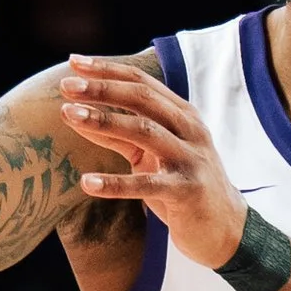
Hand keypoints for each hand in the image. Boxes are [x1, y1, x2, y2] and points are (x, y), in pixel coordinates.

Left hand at [56, 56, 245, 263]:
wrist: (225, 228)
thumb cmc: (181, 185)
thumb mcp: (152, 155)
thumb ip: (120, 135)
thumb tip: (77, 114)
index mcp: (182, 115)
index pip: (142, 82)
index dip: (108, 69)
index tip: (74, 62)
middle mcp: (189, 130)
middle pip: (142, 99)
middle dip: (102, 88)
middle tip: (65, 85)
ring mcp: (190, 159)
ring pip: (144, 131)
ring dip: (104, 121)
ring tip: (68, 115)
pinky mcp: (186, 191)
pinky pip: (147, 184)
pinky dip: (116, 183)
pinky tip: (87, 182)